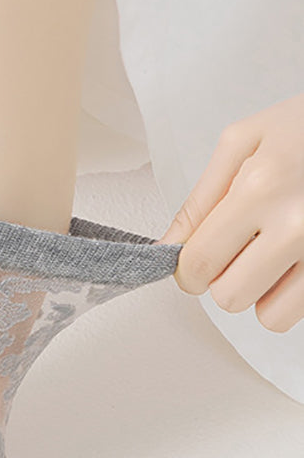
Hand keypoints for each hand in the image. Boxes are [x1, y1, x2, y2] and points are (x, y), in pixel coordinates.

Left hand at [156, 93, 303, 332]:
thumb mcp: (243, 141)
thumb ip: (200, 200)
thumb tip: (168, 249)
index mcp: (261, 188)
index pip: (199, 264)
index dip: (189, 269)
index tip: (197, 259)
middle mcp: (298, 225)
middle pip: (230, 297)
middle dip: (227, 278)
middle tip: (244, 246)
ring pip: (270, 316)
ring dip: (264, 291)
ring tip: (276, 250)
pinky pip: (303, 312)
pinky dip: (295, 292)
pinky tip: (299, 256)